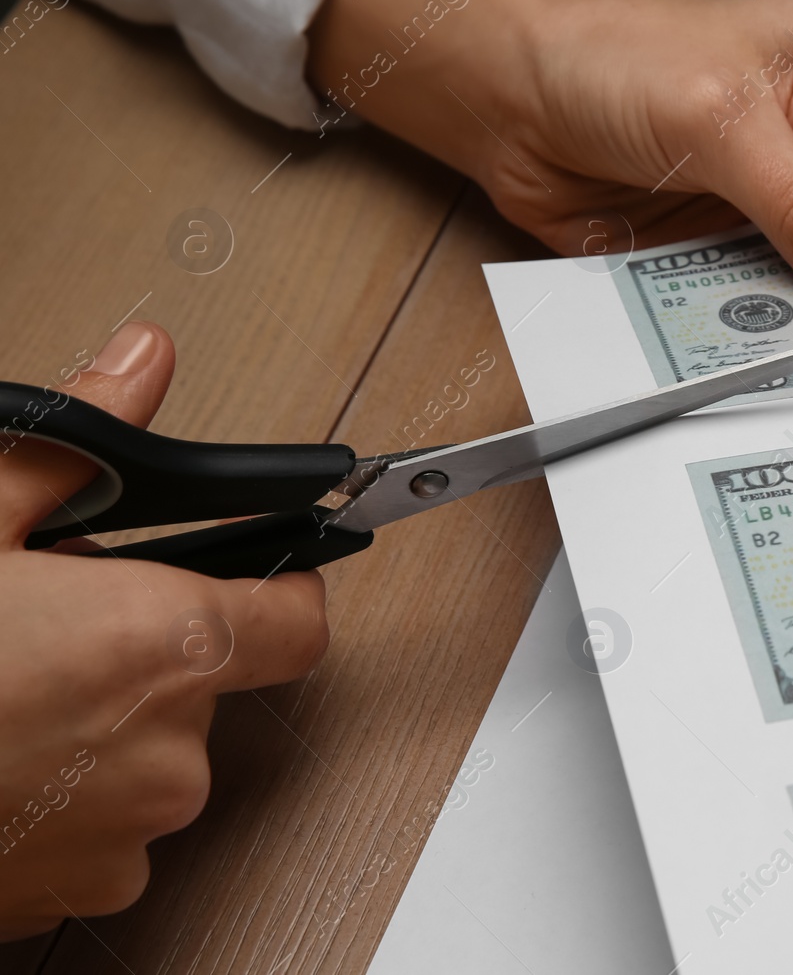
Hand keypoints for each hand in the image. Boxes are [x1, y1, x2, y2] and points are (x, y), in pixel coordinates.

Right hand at [0, 323, 327, 940]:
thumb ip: (72, 450)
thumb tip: (140, 365)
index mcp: (163, 646)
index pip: (298, 617)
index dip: (280, 586)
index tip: (252, 570)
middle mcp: (172, 753)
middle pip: (206, 680)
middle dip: (143, 647)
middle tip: (48, 625)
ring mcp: (131, 836)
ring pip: (151, 755)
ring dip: (100, 724)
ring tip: (6, 695)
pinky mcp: (86, 892)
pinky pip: (109, 827)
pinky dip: (67, 797)